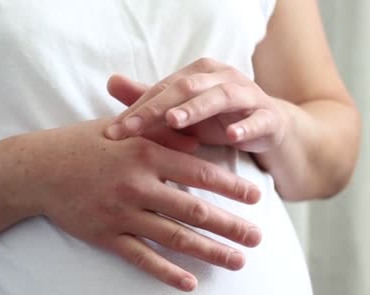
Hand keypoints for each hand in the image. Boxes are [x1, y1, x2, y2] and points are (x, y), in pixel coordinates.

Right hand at [28, 119, 261, 290]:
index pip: (199, 173)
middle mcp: (137, 185)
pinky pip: (141, 257)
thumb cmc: (81, 145)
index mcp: (144, 155)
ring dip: (209, 251)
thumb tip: (197, 144)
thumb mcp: (122, 130)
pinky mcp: (105, 235)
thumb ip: (160, 136)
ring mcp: (121, 213)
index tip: (257, 197)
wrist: (37, 170)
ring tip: (237, 261)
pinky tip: (190, 283)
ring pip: (174, 237)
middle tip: (258, 238)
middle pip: (194, 210)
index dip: (231, 186)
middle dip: (231, 225)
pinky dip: (166, 272)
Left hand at [105, 58, 288, 152]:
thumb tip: (110, 82)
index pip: (161, 89)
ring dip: (196, 109)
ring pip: (220, 97)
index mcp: (198, 73)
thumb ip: (148, 99)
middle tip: (132, 126)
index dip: (136, 109)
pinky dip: (246, 127)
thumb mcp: (179, 111)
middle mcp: (222, 77)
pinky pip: (258, 120)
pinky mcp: (268, 116)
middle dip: (156, 108)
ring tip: (173, 120)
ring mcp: (247, 94)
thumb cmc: (215, 118)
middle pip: (185, 88)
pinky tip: (232, 136)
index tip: (113, 131)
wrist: (264, 128)